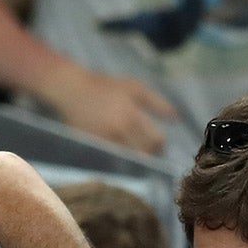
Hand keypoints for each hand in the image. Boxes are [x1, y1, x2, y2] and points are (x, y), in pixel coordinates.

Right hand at [41, 63, 176, 156]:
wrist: (72, 90)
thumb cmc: (105, 87)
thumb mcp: (134, 87)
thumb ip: (157, 103)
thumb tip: (176, 118)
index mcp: (131, 115)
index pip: (156, 141)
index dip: (161, 145)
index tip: (160, 145)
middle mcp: (118, 130)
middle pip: (144, 154)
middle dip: (150, 154)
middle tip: (149, 151)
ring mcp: (104, 141)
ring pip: (128, 160)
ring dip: (135, 158)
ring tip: (134, 149)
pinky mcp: (92, 147)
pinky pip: (112, 160)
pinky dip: (119, 158)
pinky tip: (119, 149)